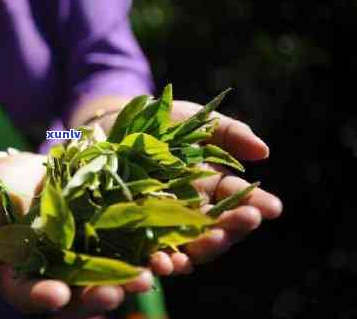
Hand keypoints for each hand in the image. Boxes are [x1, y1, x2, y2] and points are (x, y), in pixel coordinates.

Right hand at [0, 153, 153, 316]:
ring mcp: (82, 255)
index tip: (57, 295)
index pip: (30, 295)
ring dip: (130, 275)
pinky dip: (143, 246)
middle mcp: (56, 274)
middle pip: (77, 292)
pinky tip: (163, 246)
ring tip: (153, 273)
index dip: (43, 297)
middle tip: (119, 293)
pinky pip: (124, 243)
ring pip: (107, 272)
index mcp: (21, 278)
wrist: (13, 174)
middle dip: (98, 294)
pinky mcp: (102, 232)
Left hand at [148, 100, 282, 275]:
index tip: (272, 207)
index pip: (240, 200)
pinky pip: (151, 255)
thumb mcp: (197, 121)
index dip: (257, 204)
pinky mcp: (137, 235)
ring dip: (200, 251)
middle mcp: (194, 212)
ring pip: (190, 249)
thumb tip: (264, 152)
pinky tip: (164, 263)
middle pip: (218, 230)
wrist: (111, 128)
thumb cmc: (162, 123)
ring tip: (211, 245)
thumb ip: (230, 134)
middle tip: (246, 221)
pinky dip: (160, 262)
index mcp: (213, 188)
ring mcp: (166, 226)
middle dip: (233, 228)